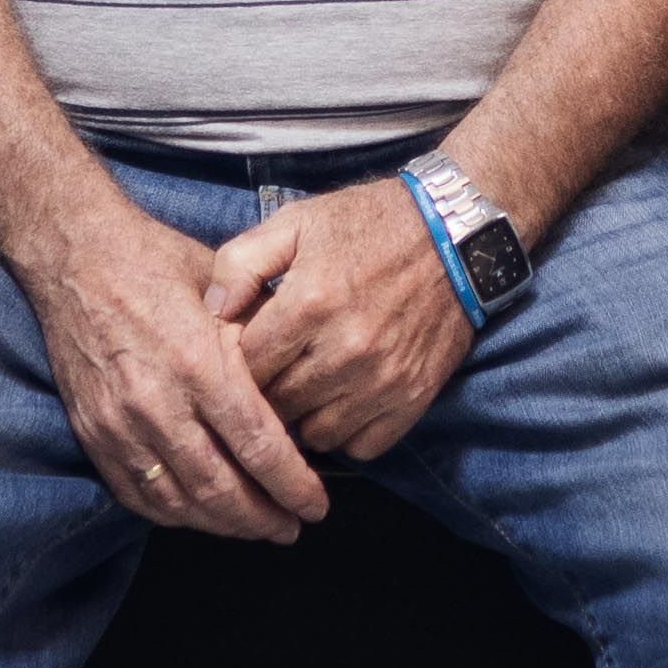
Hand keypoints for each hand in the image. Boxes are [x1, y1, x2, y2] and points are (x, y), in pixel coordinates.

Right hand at [14, 194, 333, 543]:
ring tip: (254, 528)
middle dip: (263, 518)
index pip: (257, 446)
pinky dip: (175, 515)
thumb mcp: (225, 289)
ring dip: (223, 525)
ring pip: (179, 502)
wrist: (74, 257)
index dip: (292, 485)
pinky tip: (201, 515)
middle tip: (291, 528)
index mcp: (198, 362)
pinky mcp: (93, 434)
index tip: (316, 505)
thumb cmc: (157, 263)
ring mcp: (119, 424)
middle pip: (220, 488)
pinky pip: (137, 496)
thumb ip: (262, 341)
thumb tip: (302, 390)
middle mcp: (157, 402)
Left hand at [209, 177, 480, 462]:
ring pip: (315, 433)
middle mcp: (345, 349)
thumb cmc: (366, 225)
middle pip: (277, 404)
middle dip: (266, 392)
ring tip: (304, 386)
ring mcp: (382, 379)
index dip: (235, 363)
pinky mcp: (413, 397)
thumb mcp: (295, 222)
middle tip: (271, 371)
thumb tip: (211, 311)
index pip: (246, 366)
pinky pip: (362, 446)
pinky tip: (340, 401)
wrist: (456, 235)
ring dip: (303, 415)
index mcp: (309, 303)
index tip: (241, 353)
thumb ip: (241, 262)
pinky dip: (345, 432)